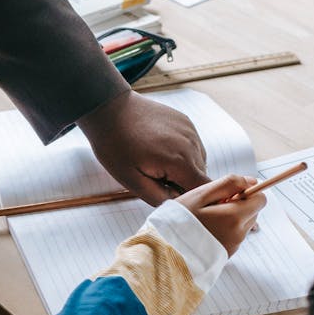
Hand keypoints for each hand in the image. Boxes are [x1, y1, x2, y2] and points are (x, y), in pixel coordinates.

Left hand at [77, 90, 207, 204]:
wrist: (109, 109)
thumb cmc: (115, 145)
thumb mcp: (131, 180)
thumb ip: (159, 198)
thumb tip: (179, 206)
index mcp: (180, 161)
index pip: (204, 189)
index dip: (191, 198)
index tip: (172, 196)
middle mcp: (191, 144)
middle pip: (201, 176)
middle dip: (184, 183)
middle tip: (156, 178)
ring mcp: (190, 130)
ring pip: (199, 161)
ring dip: (184, 168)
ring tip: (156, 162)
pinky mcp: (186, 122)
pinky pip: (193, 145)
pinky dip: (182, 153)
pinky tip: (160, 149)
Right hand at [176, 174, 265, 255]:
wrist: (167, 252)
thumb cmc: (178, 222)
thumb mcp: (200, 195)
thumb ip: (228, 184)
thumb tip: (250, 181)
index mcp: (234, 217)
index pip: (260, 199)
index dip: (247, 191)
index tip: (230, 192)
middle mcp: (239, 234)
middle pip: (253, 211)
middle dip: (238, 204)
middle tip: (213, 205)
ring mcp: (234, 246)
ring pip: (243, 223)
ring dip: (231, 216)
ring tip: (207, 218)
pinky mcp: (227, 253)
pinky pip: (234, 235)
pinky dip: (225, 229)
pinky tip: (207, 229)